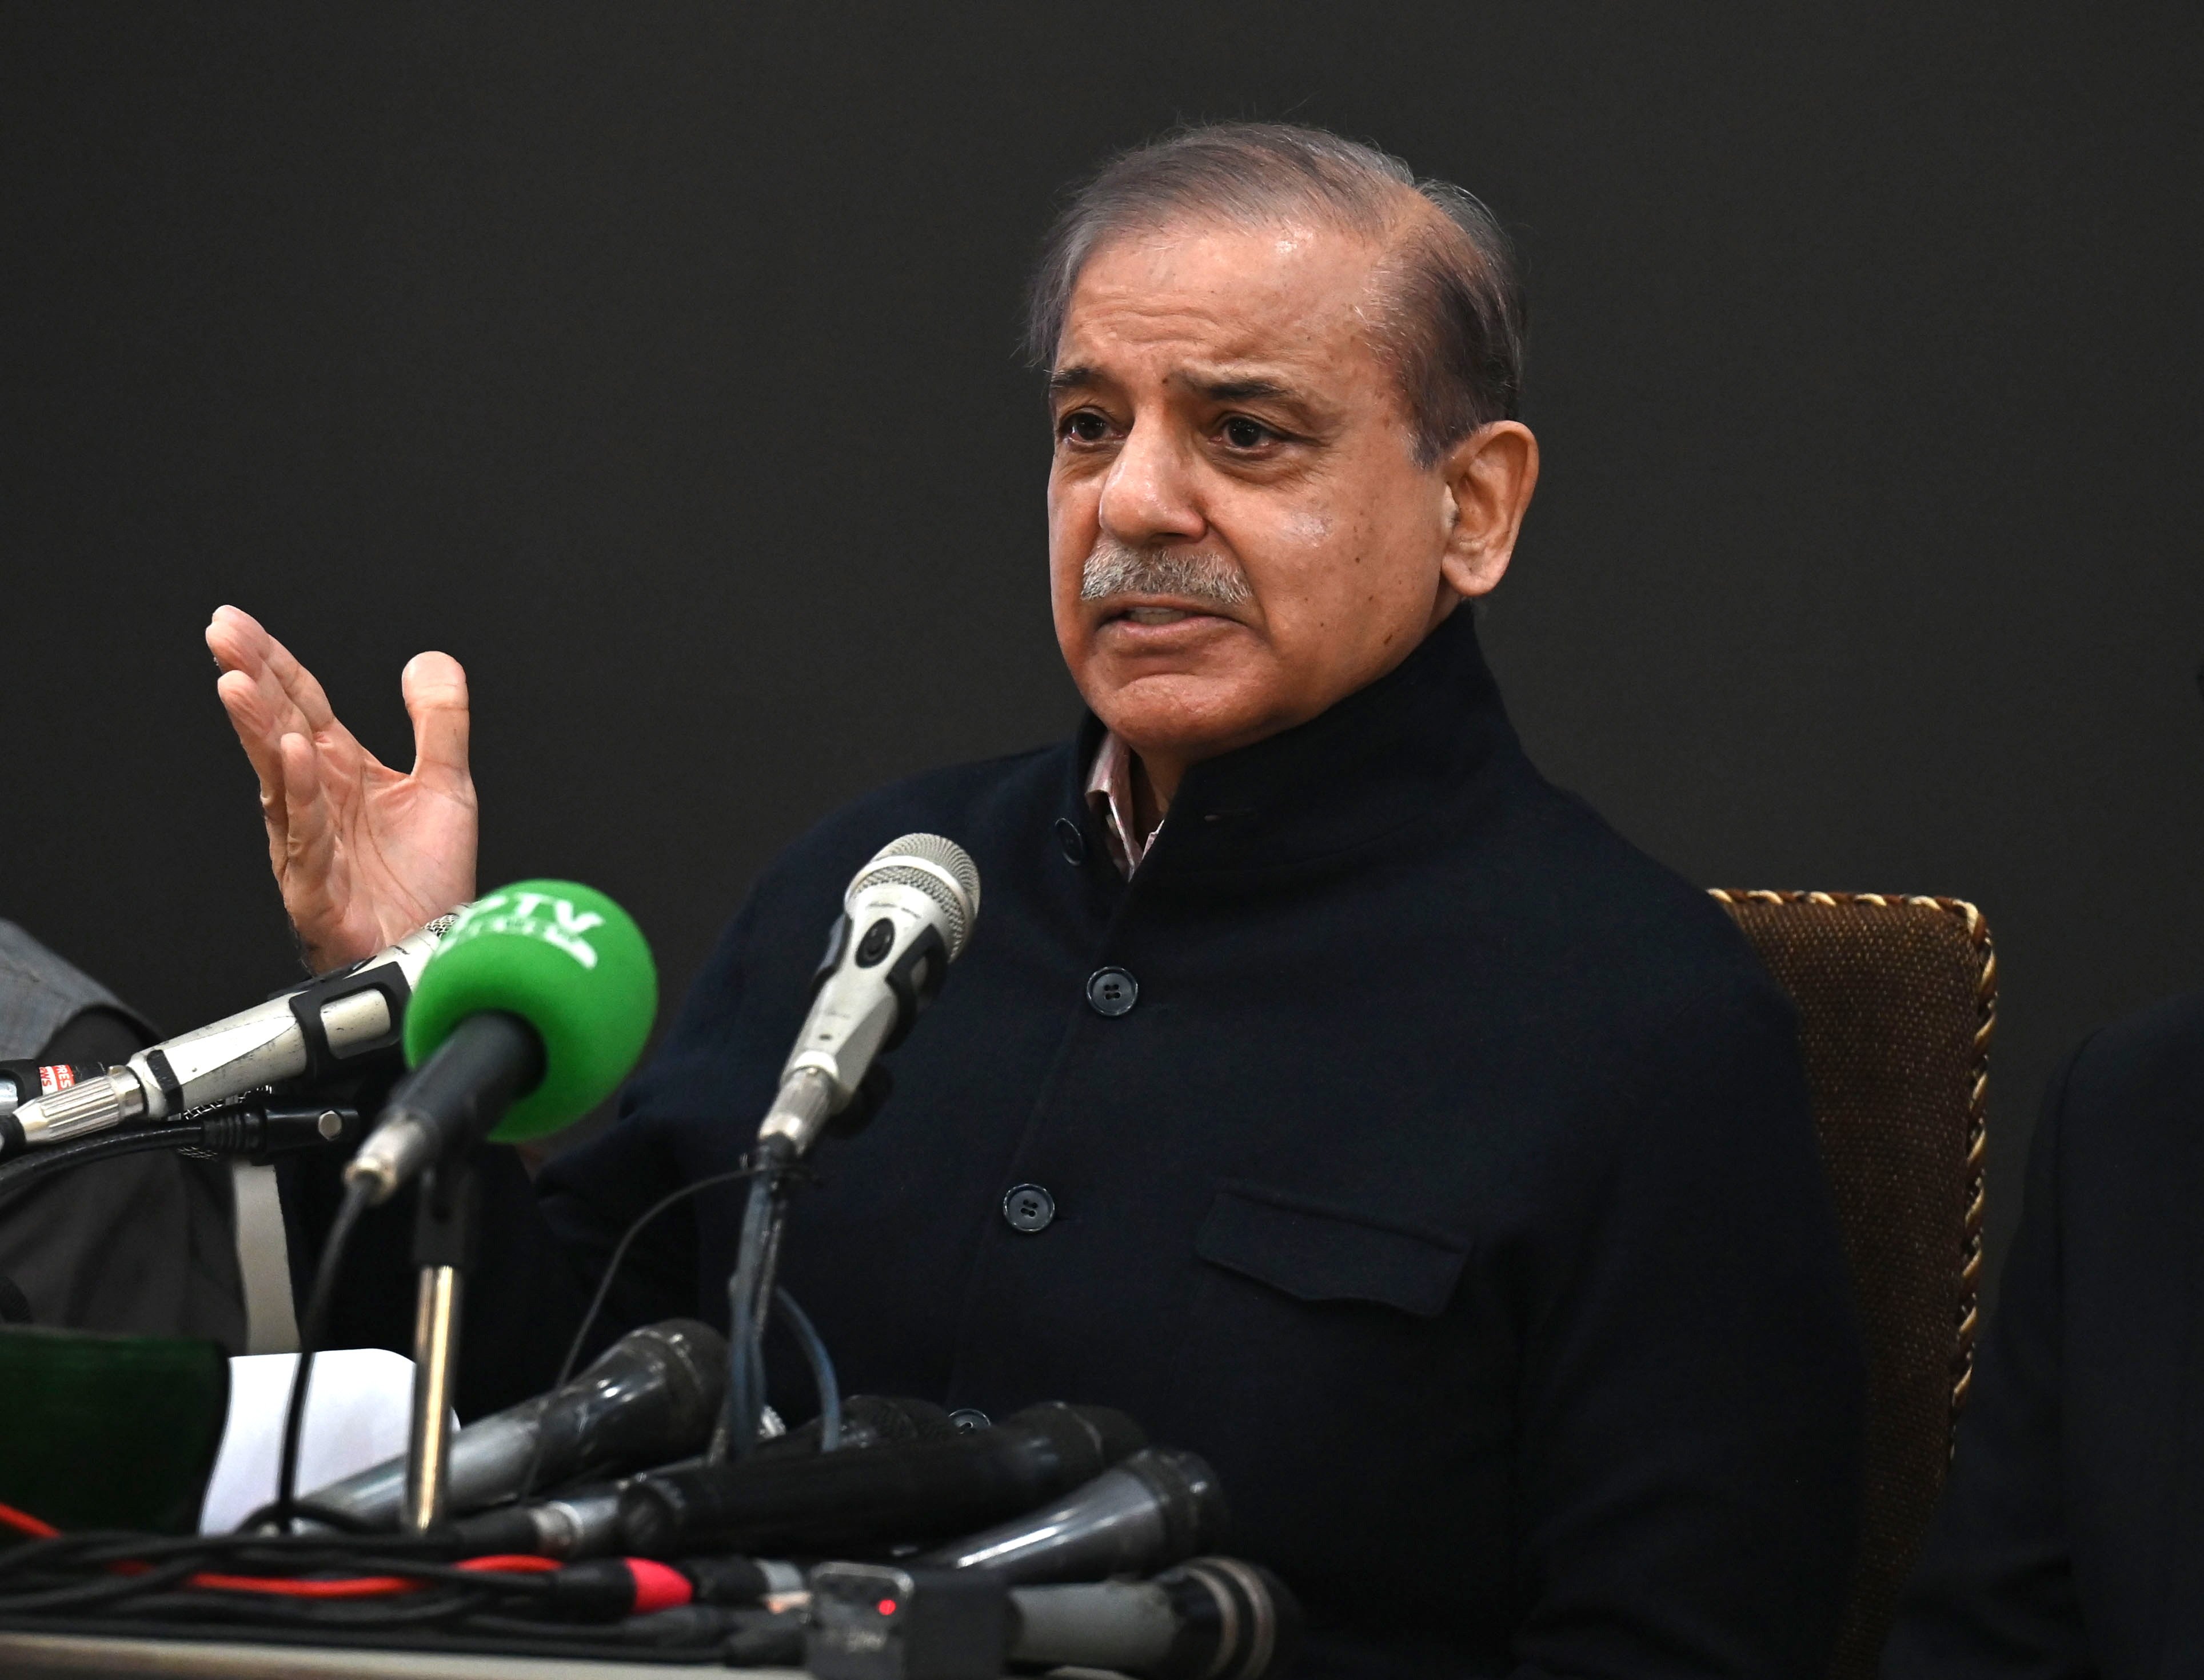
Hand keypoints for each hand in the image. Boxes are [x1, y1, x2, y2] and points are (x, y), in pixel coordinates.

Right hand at [206, 605, 478, 972]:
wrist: (440, 952)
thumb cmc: (430, 884)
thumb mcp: (447, 787)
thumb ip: (440, 724)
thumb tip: (429, 661)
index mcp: (341, 773)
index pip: (301, 705)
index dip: (272, 663)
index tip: (236, 623)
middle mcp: (316, 804)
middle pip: (277, 730)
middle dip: (250, 681)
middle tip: (222, 637)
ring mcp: (309, 847)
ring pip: (278, 781)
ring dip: (258, 731)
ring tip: (239, 684)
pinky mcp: (318, 892)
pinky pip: (305, 839)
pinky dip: (300, 796)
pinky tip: (293, 756)